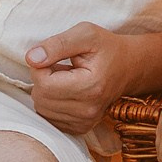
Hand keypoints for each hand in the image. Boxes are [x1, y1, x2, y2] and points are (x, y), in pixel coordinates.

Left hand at [26, 23, 144, 137]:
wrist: (129, 67)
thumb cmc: (107, 48)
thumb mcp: (86, 34)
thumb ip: (57, 44)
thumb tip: (31, 58)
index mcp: (90, 86)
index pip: (43, 83)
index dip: (41, 65)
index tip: (55, 57)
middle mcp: (88, 110)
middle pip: (41, 97)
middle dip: (43, 79)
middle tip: (62, 67)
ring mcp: (85, 122)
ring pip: (42, 108)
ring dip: (47, 91)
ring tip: (66, 79)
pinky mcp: (80, 128)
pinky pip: (49, 117)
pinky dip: (52, 103)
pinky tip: (66, 91)